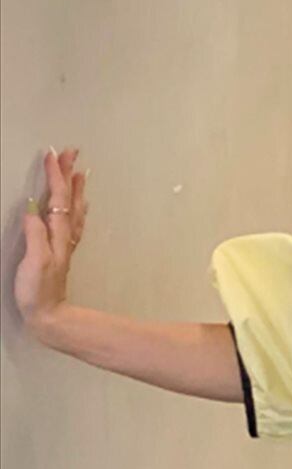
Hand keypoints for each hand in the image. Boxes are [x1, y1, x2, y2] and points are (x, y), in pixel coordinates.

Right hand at [15, 147, 88, 334]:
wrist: (50, 316)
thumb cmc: (38, 291)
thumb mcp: (34, 262)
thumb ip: (35, 235)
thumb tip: (35, 209)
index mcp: (57, 236)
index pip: (58, 199)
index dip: (55, 176)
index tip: (53, 154)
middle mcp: (64, 237)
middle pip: (70, 200)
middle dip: (69, 175)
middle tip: (71, 152)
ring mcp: (65, 244)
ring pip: (75, 210)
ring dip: (76, 189)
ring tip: (79, 172)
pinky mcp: (61, 252)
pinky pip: (73, 223)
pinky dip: (76, 208)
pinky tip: (78, 206)